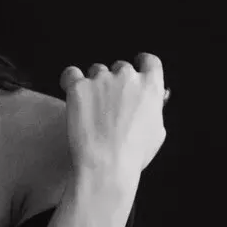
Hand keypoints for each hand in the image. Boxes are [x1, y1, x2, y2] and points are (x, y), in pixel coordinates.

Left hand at [59, 53, 166, 176]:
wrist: (106, 165)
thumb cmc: (132, 155)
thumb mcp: (156, 133)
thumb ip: (153, 112)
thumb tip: (150, 105)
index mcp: (150, 87)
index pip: (150, 61)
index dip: (142, 63)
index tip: (137, 65)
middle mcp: (127, 77)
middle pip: (121, 67)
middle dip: (115, 81)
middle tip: (109, 103)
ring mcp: (101, 80)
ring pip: (97, 71)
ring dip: (94, 83)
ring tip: (90, 107)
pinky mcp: (78, 87)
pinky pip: (71, 74)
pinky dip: (70, 80)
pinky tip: (69, 89)